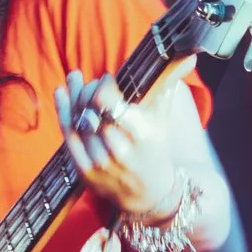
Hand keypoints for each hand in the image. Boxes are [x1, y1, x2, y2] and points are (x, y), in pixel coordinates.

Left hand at [54, 63, 189, 220]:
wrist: (149, 193)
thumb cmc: (156, 149)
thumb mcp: (163, 119)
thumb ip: (167, 87)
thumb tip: (189, 58)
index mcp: (141, 135)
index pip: (110, 103)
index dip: (103, 87)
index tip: (106, 78)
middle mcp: (118, 150)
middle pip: (91, 110)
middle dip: (88, 90)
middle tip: (90, 81)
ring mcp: (99, 162)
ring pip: (77, 121)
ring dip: (73, 96)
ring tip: (74, 80)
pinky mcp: (84, 170)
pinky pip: (67, 136)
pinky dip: (63, 112)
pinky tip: (61, 93)